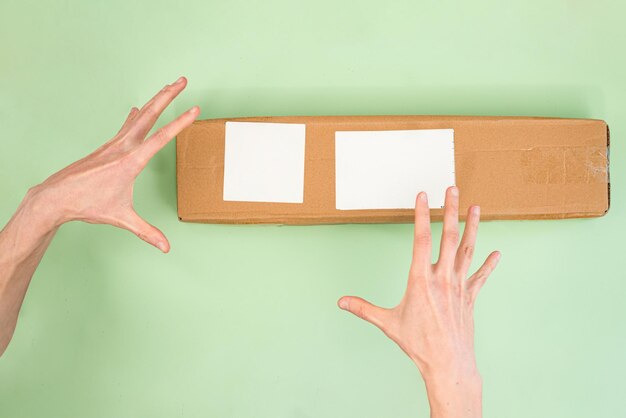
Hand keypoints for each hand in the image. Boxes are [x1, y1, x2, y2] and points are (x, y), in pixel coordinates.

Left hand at [29, 77, 198, 251]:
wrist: (55, 196)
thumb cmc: (87, 205)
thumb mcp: (121, 218)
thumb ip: (146, 232)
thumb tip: (166, 247)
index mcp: (130, 162)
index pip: (161, 138)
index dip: (181, 123)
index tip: (195, 109)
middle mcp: (122, 147)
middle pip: (150, 115)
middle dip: (168, 96)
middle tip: (183, 81)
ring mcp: (113, 144)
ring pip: (139, 116)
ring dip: (155, 100)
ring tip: (168, 88)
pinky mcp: (107, 147)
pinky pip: (127, 125)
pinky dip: (136, 114)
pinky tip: (137, 109)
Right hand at [338, 187, 499, 416]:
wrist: (448, 364)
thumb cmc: (418, 344)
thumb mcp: (387, 323)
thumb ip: (363, 309)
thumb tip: (341, 302)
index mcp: (421, 280)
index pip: (422, 239)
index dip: (422, 215)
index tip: (423, 196)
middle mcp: (442, 278)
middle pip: (449, 237)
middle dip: (451, 210)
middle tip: (453, 189)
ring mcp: (459, 286)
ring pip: (467, 250)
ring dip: (473, 227)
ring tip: (476, 207)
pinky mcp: (470, 298)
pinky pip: (480, 277)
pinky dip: (489, 265)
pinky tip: (497, 253)